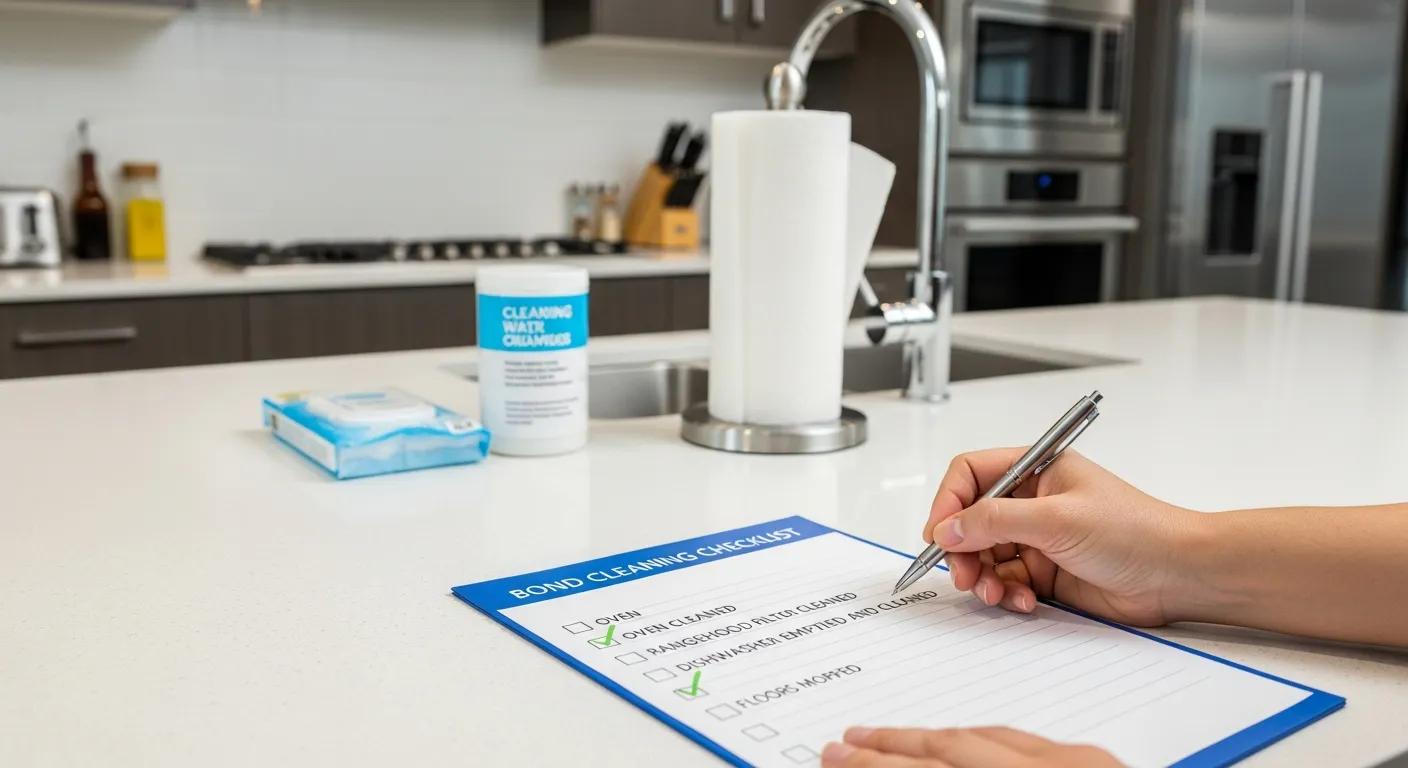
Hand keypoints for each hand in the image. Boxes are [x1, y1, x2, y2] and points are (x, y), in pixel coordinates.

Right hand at [822, 726, 1122, 766]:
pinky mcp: (1101, 765)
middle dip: (890, 746)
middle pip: (950, 750)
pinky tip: (964, 741)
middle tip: (845, 744)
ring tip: (890, 738)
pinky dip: (983, 738)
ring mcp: (1078, 767)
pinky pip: (1027, 740)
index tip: (835, 760)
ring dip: (932, 736)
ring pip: (987, 736)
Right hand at [924, 448, 1200, 626]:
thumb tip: (947, 528)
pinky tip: (1024, 601)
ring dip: (983, 577)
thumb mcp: (1057, 518)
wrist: (1180, 576)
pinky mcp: (1047, 573)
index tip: (938, 535)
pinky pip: (1007, 582)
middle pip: (971, 520)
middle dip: (963, 549)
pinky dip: (1007, 595)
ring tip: (995, 593)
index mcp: (1036, 469)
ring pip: (985, 556)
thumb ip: (994, 521)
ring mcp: (1039, 538)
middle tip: (964, 574)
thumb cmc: (1136, 531)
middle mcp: (1033, 501)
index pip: (971, 474)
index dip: (949, 502)